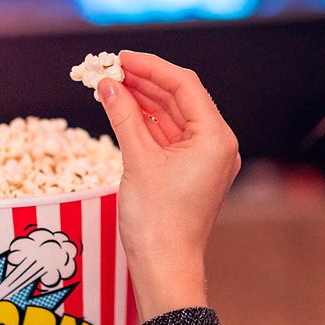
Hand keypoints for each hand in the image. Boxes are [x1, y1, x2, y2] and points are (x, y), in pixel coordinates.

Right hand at [97, 51, 240, 320]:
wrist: (164, 267)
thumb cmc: (156, 220)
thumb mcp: (137, 159)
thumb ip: (123, 115)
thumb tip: (107, 83)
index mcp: (215, 138)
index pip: (184, 86)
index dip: (150, 67)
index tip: (120, 57)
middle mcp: (217, 144)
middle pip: (179, 98)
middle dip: (143, 82)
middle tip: (109, 69)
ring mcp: (205, 159)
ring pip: (172, 117)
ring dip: (142, 101)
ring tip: (109, 85)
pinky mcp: (191, 171)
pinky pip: (169, 136)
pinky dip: (146, 123)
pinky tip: (122, 109)